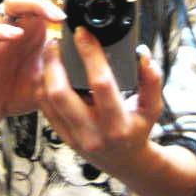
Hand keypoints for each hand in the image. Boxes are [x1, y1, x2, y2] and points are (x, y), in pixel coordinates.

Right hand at [0, 0, 87, 120]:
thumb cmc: (25, 86)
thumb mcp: (58, 72)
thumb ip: (75, 58)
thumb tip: (105, 54)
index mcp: (36, 21)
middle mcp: (19, 21)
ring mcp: (1, 33)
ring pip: (12, 1)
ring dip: (36, 3)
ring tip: (59, 15)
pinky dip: (3, 31)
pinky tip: (18, 35)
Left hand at [36, 26, 162, 177]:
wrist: (125, 162)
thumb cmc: (138, 129)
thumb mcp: (153, 107)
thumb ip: (151, 80)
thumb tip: (142, 53)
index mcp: (117, 126)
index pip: (101, 83)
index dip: (90, 54)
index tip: (82, 33)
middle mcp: (92, 134)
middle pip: (61, 93)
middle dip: (54, 63)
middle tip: (55, 41)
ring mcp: (73, 137)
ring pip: (47, 100)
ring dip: (44, 72)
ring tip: (50, 52)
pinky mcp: (62, 136)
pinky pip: (44, 108)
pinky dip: (42, 86)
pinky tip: (48, 70)